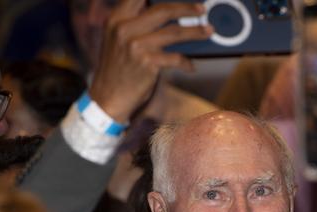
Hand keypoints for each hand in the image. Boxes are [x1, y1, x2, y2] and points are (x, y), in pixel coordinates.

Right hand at [89, 0, 211, 121]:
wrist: (108, 97)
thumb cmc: (118, 68)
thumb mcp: (118, 39)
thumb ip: (136, 24)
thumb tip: (170, 14)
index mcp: (116, 19)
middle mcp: (124, 29)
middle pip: (163, 10)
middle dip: (186, 8)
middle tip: (202, 9)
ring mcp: (136, 46)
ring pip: (174, 32)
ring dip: (195, 32)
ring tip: (208, 30)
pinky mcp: (147, 63)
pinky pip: (176, 58)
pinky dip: (186, 62)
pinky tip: (191, 66)